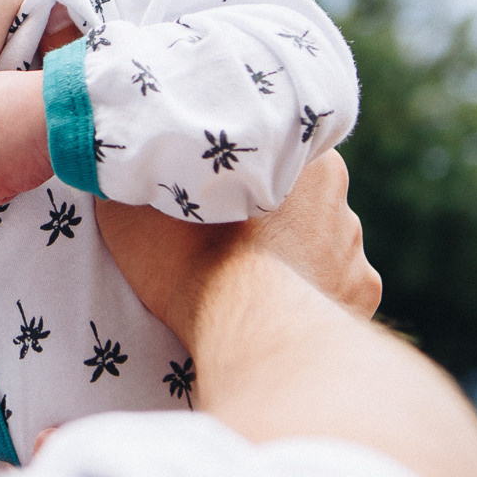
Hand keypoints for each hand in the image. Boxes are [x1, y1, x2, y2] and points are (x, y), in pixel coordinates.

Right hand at [95, 150, 380, 339]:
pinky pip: (339, 284)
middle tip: (233, 234)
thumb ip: (141, 179)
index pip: (276, 147)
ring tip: (257, 275)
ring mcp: (354, 246)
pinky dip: (316, 291)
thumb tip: (115, 163)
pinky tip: (285, 303)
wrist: (243, 328)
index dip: (247, 167)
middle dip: (276, 210)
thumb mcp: (138, 208)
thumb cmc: (191, 259)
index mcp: (297, 156)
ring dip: (297, 251)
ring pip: (324, 239)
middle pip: (302, 194)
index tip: (222, 186)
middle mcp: (337, 195)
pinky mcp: (361, 292)